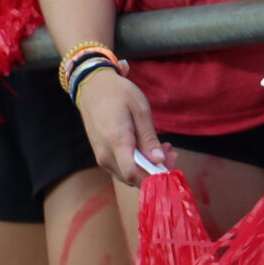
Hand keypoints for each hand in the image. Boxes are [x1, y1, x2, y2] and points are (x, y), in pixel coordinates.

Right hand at [72, 67, 170, 187]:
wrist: (92, 87)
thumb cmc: (118, 93)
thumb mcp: (140, 109)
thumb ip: (149, 138)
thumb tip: (159, 161)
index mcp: (116, 141)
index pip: (133, 174)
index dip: (153, 177)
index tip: (169, 166)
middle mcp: (105, 154)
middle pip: (132, 177)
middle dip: (155, 171)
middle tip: (171, 152)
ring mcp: (101, 157)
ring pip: (128, 175)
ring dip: (147, 167)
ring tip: (163, 148)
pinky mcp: (102, 156)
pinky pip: (121, 168)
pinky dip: (137, 163)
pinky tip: (147, 149)